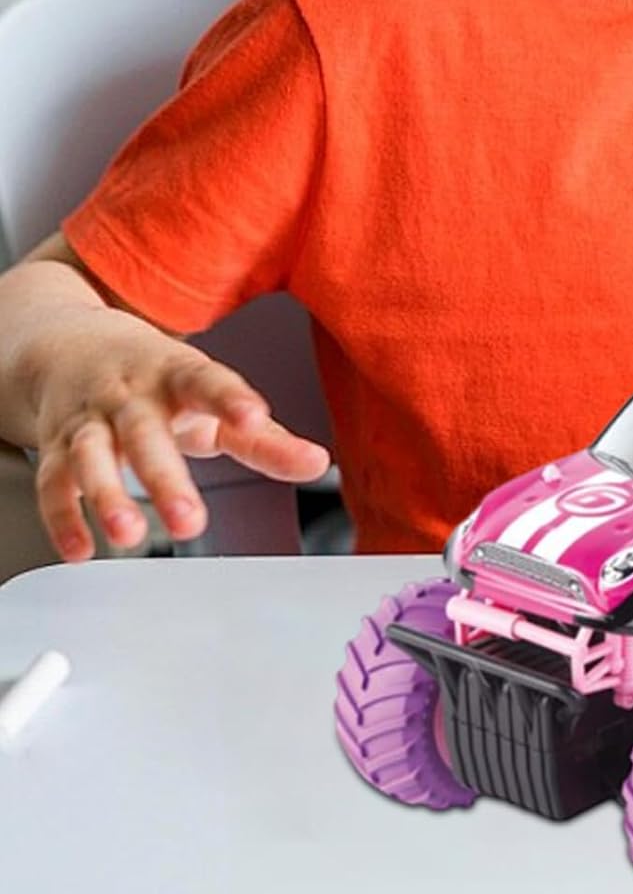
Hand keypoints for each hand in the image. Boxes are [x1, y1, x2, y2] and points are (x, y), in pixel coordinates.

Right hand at [32, 318, 330, 562]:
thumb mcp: (213, 400)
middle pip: (145, 433)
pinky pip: (53, 482)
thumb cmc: (158, 379)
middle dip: (165, 478)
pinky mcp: (54, 445)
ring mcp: (89, 418)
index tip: (255, 418)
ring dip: (107, 496)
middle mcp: (130, 394)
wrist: (71, 346)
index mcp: (177, 374)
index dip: (232, 399)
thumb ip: (265, 439)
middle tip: (190, 522)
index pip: (207, 381)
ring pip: (91, 455)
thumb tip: (318, 464)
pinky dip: (64, 516)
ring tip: (129, 535)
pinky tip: (82, 547)